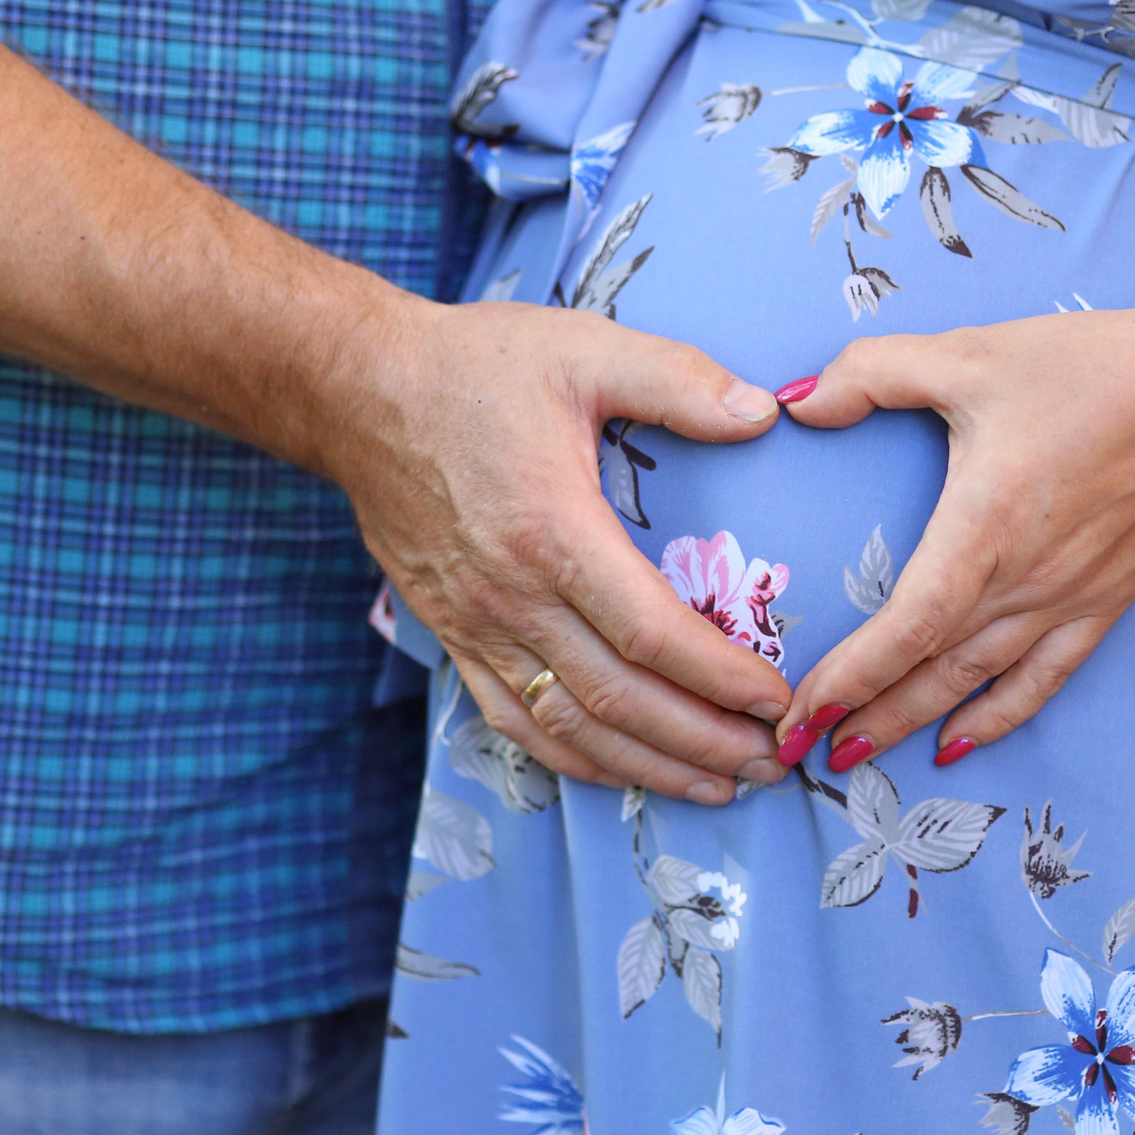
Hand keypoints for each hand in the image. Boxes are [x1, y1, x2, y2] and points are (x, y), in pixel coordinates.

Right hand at [306, 295, 793, 803]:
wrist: (359, 391)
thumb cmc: (475, 366)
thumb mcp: (584, 349)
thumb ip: (678, 380)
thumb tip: (764, 414)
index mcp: (553, 530)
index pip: (652, 633)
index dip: (720, 677)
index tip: (775, 700)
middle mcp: (512, 595)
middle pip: (620, 699)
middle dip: (703, 741)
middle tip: (770, 762)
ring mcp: (477, 625)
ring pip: (571, 725)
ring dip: (649, 766)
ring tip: (719, 785)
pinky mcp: (453, 635)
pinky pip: (515, 720)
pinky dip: (575, 758)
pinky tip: (625, 772)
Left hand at [774, 302, 1134, 770]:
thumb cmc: (1086, 368)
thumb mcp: (967, 354)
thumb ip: (871, 374)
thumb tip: (795, 402)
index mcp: (985, 527)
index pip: (907, 626)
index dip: (852, 677)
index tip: (800, 712)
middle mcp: (1025, 581)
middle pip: (931, 671)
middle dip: (862, 716)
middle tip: (799, 752)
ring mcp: (1067, 601)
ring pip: (978, 685)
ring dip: (913, 725)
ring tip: (855, 756)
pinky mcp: (1102, 605)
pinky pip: (1042, 680)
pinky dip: (998, 718)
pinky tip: (957, 745)